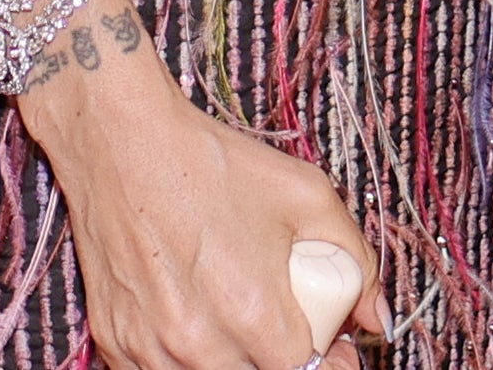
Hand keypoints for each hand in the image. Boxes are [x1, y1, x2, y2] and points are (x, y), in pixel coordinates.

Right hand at [20, 0, 385, 369]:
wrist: (126, 145)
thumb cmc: (216, 165)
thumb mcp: (307, 194)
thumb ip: (355, 258)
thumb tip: (377, 318)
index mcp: (252, 311)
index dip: (327, 357)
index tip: (333, 342)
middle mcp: (198, 343)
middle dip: (281, 359)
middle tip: (288, 323)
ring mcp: (150, 349)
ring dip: (234, 360)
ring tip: (243, 314)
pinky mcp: (115, 344)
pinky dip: (186, 358)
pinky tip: (197, 314)